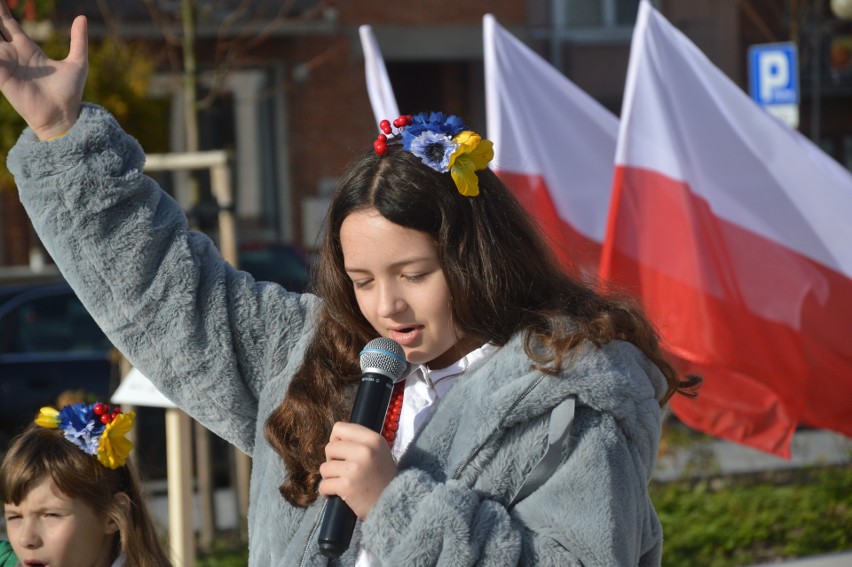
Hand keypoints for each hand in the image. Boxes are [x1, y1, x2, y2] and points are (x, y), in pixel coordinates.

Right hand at [0, 2, 87, 139]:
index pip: (8, 24)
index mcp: (28, 48)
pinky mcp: (1, 76)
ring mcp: (5, 64)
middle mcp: (13, 54)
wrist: (62, 116)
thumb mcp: (78, 63)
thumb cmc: (70, 93)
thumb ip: (78, 40)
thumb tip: (82, 17)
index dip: (1, 10)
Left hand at [319, 422, 396, 519]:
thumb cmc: (383, 478)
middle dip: (332, 460)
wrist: (394, 504)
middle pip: (330, 447)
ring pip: (325, 467)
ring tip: (341, 483)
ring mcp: (355, 468)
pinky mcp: (347, 486)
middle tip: (343, 471)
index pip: (339, 428)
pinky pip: (323, 485)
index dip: (336, 440)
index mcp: (373, 439)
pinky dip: (326, 491)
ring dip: (329, 477)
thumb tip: (334, 438)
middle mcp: (365, 450)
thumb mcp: (378, 451)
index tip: (342, 452)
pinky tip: (334, 494)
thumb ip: (359, 442)